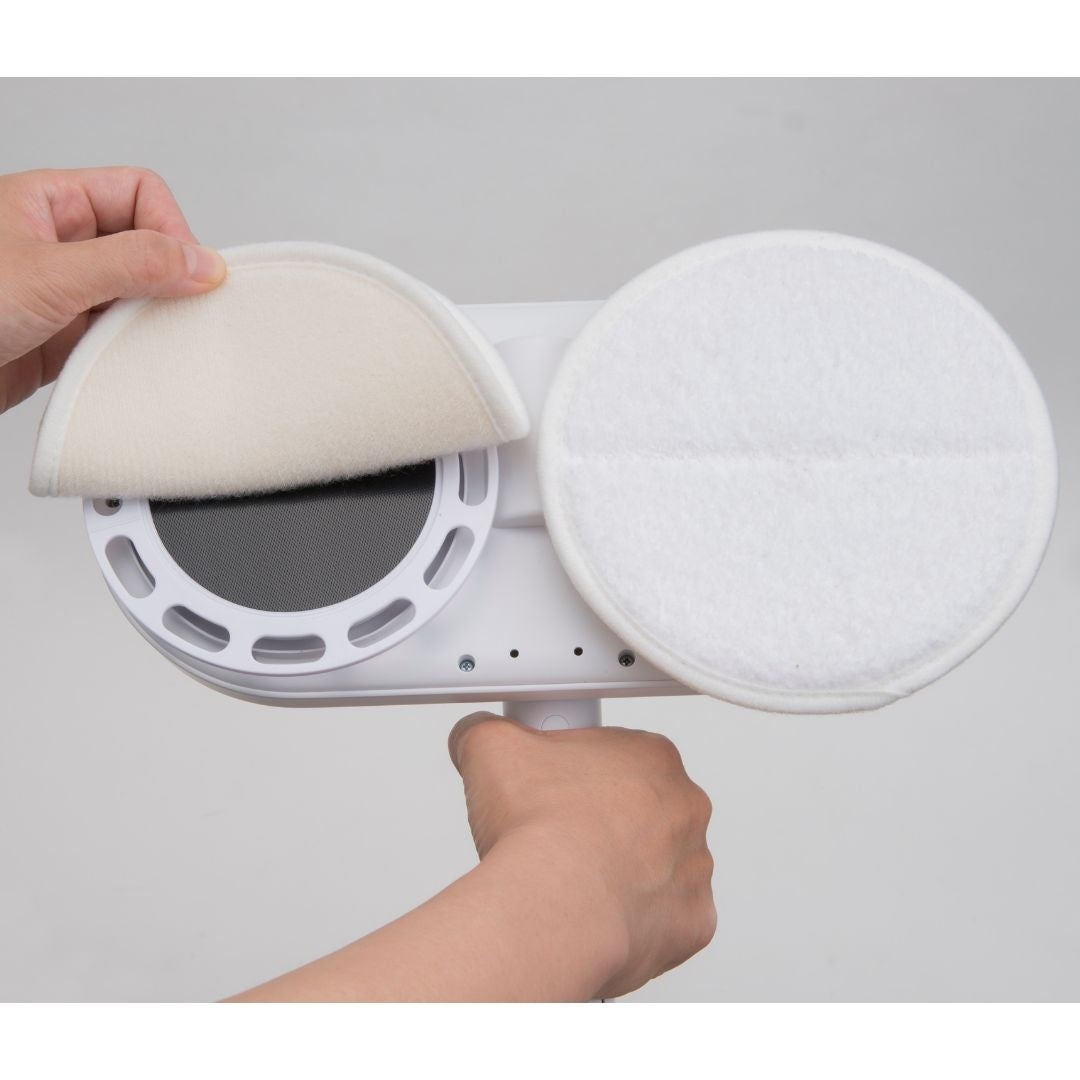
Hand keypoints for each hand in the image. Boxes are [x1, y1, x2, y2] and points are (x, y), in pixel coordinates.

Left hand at [0, 167, 225, 413]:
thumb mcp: (52, 275)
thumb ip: (133, 263)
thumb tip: (201, 262)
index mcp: (47, 201)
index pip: (139, 193)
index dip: (170, 228)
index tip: (189, 273)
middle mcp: (57, 242)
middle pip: (144, 242)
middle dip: (168, 275)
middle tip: (182, 307)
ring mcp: (62, 292)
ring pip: (135, 292)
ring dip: (151, 317)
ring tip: (153, 338)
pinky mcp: (62, 339)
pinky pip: (116, 337)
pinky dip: (132, 350)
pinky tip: (132, 363)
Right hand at [448, 713, 716, 998]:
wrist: (553, 910)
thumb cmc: (540, 831)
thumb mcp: (491, 746)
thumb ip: (489, 730)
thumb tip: (478, 735)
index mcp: (651, 756)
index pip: (618, 754)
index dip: (578, 772)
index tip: (554, 787)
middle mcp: (684, 807)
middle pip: (644, 809)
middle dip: (604, 821)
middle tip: (559, 835)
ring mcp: (692, 866)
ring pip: (659, 865)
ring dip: (624, 871)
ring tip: (574, 881)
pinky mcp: (691, 922)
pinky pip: (668, 919)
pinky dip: (638, 921)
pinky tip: (598, 915)